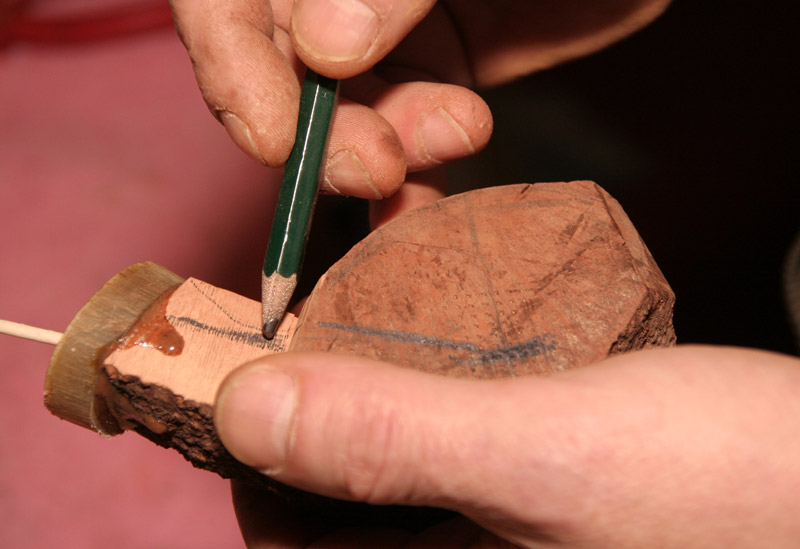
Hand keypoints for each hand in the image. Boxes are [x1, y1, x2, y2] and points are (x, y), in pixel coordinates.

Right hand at [169, 0, 670, 203]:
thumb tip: (325, 49)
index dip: (231, 64)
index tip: (273, 139)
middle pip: (280, 70)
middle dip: (322, 134)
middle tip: (377, 166)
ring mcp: (382, 32)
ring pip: (345, 118)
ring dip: (382, 157)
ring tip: (455, 138)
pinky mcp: (437, 73)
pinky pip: (406, 140)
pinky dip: (414, 183)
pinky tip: (428, 206)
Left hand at [214, 346, 799, 546]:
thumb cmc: (729, 492)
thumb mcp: (547, 456)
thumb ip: (392, 438)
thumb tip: (243, 410)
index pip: (287, 537)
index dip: (256, 448)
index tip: (259, 354)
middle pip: (340, 481)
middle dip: (325, 388)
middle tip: (327, 300)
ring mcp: (500, 526)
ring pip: (399, 441)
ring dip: (384, 361)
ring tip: (385, 286)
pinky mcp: (539, 477)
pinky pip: (457, 418)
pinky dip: (441, 359)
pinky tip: (454, 306)